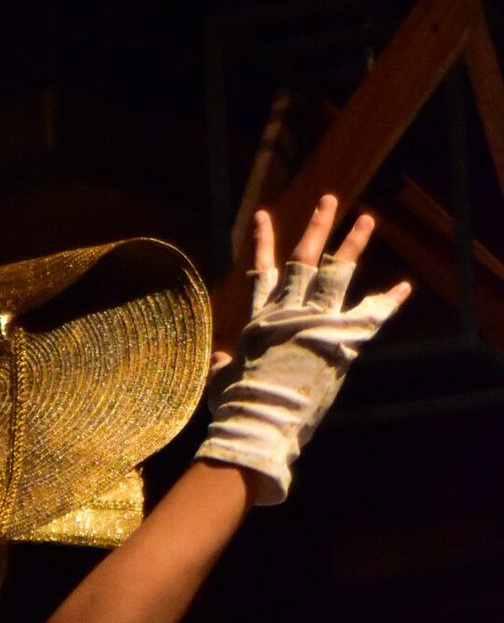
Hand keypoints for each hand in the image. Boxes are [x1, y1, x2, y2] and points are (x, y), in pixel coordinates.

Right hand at [198, 195, 410, 502]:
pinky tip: (403, 288)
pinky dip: (387, 303)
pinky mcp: (339, 341)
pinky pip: (370, 317)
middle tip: (330, 200)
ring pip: (337, 273)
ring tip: (366, 219)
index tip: (262, 215)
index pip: (263, 274)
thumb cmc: (234, 408)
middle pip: (306, 259)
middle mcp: (290, 312)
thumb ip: (223, 365)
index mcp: (261, 321)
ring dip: (353, 244)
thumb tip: (218, 358)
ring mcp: (316, 322)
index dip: (262, 243)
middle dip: (318, 227)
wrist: (259, 422)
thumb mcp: (221, 382)